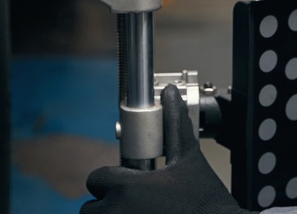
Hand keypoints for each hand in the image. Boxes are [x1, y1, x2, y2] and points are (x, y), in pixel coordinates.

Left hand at [81, 85, 254, 213]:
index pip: (96, 179)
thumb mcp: (188, 157)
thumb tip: (170, 95)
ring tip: (136, 212)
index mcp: (127, 188)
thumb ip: (174, 124)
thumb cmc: (205, 199)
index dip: (111, 179)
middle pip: (91, 207)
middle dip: (107, 203)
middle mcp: (117, 212)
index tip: (129, 182)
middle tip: (133, 202)